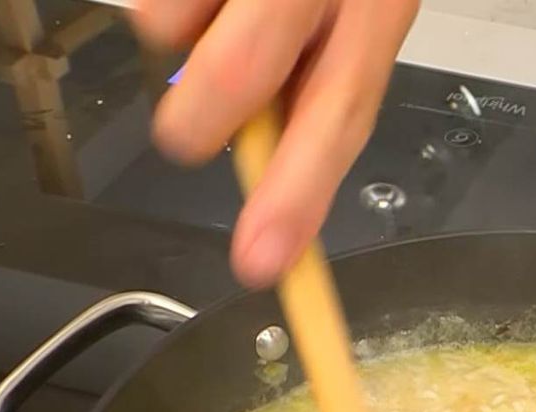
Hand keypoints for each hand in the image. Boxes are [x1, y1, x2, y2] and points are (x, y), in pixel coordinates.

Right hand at [131, 0, 419, 287]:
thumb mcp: (356, 13)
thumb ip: (313, 83)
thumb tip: (265, 165)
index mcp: (376, 8)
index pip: (340, 115)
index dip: (299, 195)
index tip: (263, 263)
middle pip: (244, 70)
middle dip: (204, 116)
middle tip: (188, 136)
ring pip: (172, 24)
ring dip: (179, 33)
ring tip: (211, 9)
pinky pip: (159, 4)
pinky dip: (170, 4)